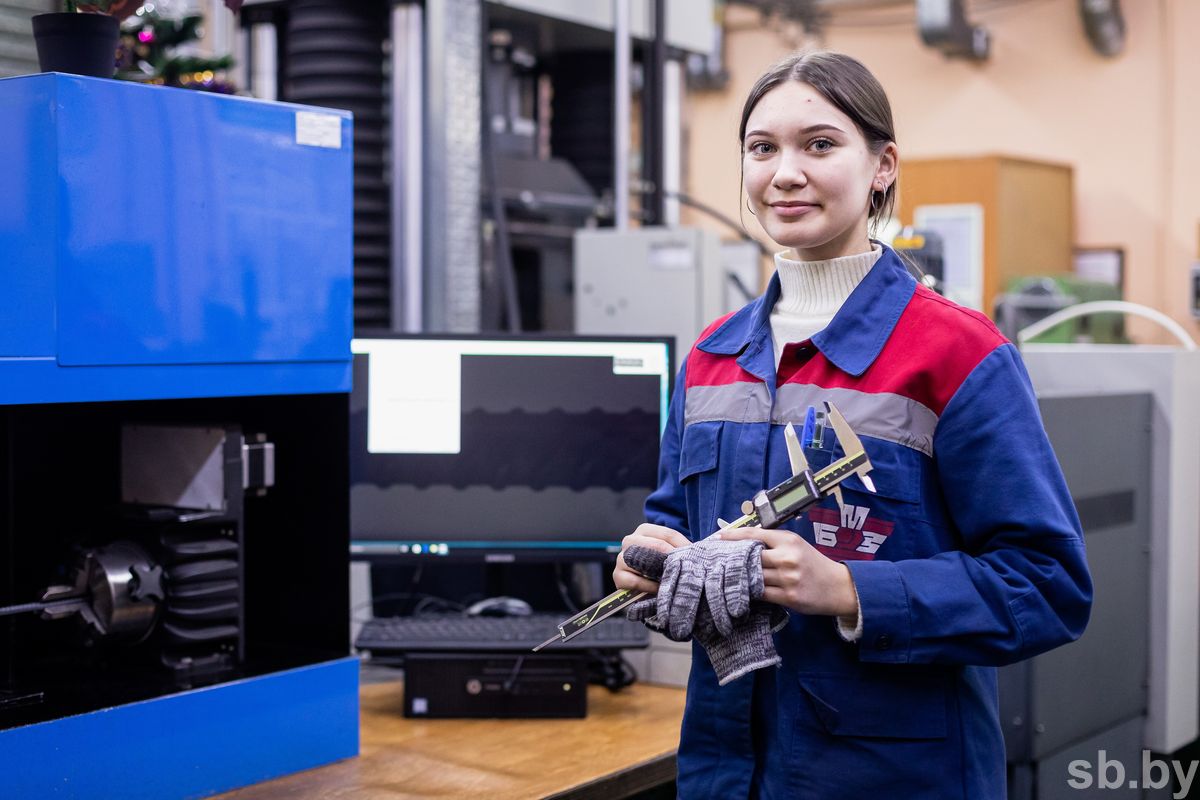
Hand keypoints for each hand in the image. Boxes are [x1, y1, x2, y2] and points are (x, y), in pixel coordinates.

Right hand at [614, 523, 689, 593]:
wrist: (644, 590)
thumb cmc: (659, 568)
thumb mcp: (670, 555)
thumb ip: (681, 549)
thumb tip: (702, 548)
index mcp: (644, 531)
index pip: (668, 534)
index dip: (684, 546)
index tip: (696, 557)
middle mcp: (630, 541)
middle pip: (655, 544)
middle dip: (671, 558)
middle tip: (683, 568)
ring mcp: (621, 558)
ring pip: (642, 560)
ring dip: (659, 572)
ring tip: (670, 579)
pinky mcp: (618, 576)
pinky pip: (634, 580)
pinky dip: (648, 586)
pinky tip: (658, 589)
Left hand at [715, 527, 858, 616]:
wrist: (838, 586)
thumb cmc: (813, 564)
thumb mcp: (796, 545)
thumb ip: (774, 543)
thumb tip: (744, 542)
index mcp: (788, 540)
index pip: (754, 535)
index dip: (733, 536)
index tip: (718, 537)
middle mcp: (787, 557)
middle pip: (750, 557)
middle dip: (734, 558)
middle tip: (718, 559)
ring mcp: (788, 578)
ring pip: (753, 576)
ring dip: (740, 577)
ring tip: (727, 576)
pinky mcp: (788, 597)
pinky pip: (761, 594)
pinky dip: (750, 591)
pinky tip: (743, 590)